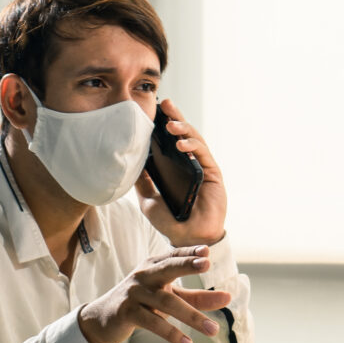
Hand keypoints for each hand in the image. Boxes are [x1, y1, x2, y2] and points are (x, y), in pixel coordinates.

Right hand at [77, 245, 228, 342]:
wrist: (104, 320)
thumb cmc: (143, 303)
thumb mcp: (170, 297)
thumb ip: (198, 297)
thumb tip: (228, 297)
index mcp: (155, 265)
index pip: (175, 255)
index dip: (190, 252)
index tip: (207, 251)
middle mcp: (144, 275)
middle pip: (168, 268)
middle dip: (187, 265)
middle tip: (207, 264)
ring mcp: (134, 293)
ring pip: (166, 302)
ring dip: (192, 316)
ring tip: (213, 330)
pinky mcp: (126, 312)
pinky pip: (152, 322)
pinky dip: (171, 333)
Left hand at [136, 98, 228, 246]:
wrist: (187, 238)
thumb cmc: (170, 221)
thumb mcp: (148, 200)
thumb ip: (142, 182)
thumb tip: (131, 164)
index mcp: (175, 168)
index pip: (170, 141)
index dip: (164, 125)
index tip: (154, 111)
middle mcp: (189, 164)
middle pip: (183, 135)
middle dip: (175, 118)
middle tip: (166, 104)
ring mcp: (202, 167)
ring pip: (194, 140)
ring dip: (183, 129)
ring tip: (170, 124)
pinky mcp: (212, 173)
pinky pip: (203, 154)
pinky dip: (192, 146)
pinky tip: (181, 144)